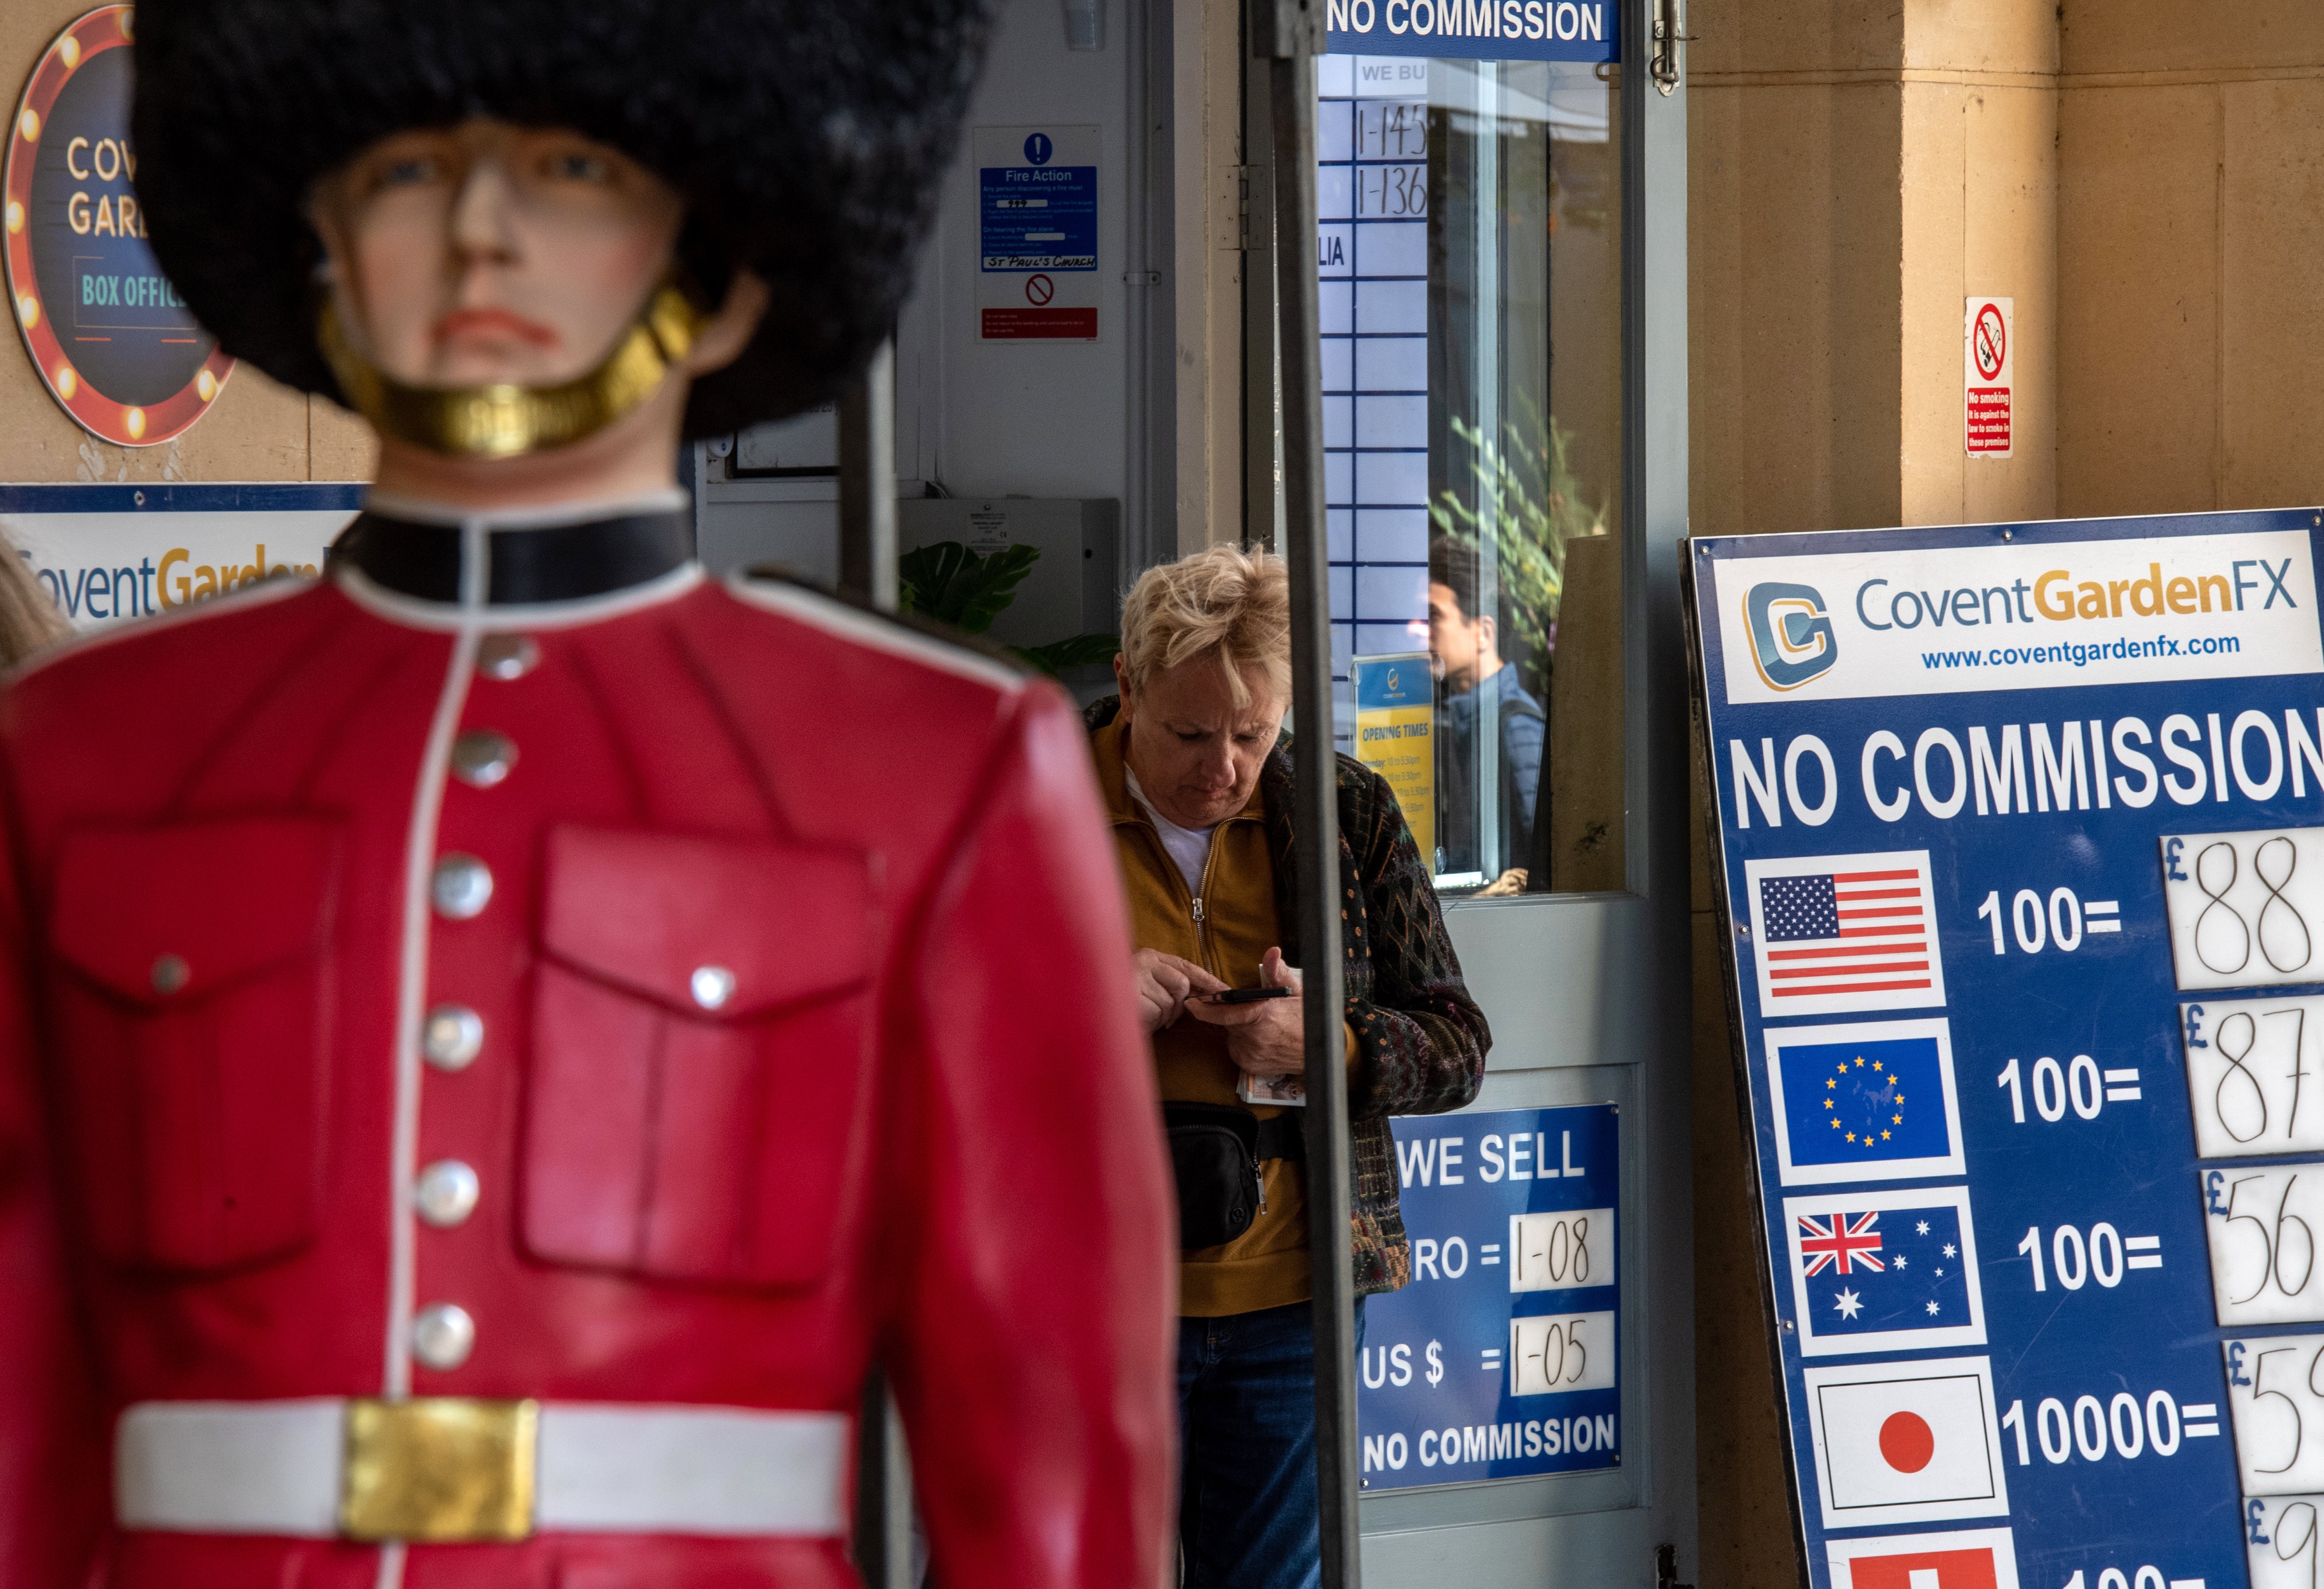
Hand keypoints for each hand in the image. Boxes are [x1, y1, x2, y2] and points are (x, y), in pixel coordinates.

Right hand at [1131, 948, 1225, 1031]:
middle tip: (1167, 1018)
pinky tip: (1139, 1018)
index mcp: (1150, 956)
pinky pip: (1157, 1011)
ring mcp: (1137, 974)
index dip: (1207, 979)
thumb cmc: (1127, 1003)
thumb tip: (1204, 995)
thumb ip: (1173, 985)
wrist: (1097, 1013)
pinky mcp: (1132, 991)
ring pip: (1170, 1001)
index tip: (1225, 991)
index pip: (1186, 965)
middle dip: (1179, 1006)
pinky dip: (1152, 1021)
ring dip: (1162, 1016)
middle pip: (1182, 984)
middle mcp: (1144, 960)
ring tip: (1146, 1016)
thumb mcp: (1152, 988)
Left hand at [1184, 946, 1304, 1076]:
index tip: (1192, 1003)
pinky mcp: (1251, 1067)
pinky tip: (1262, 1040)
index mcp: (1262, 1015)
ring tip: (1263, 1027)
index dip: (1205, 1008)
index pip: (1224, 1013)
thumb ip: (1278, 972)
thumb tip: (1272, 952)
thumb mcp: (1297, 991)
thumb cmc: (1309, 1019)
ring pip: (1232, 1037)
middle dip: (1233, 1014)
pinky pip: (1238, 1050)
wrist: (1321, 1052)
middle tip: (1252, 1011)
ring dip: (1240, 1030)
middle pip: (1227, 1022)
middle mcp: (1254, 1037)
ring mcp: (1252, 1055)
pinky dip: (1244, 1044)